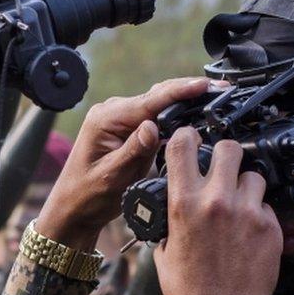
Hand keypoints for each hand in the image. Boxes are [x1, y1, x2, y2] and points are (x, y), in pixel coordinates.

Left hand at [37, 78, 214, 250]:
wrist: (74, 208)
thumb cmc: (87, 196)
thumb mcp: (112, 177)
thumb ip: (133, 151)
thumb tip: (152, 127)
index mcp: (106, 119)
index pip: (151, 101)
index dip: (181, 91)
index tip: (205, 86)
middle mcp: (112, 112)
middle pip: (158, 95)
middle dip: (189, 91)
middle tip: (220, 90)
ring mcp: (120, 118)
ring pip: (159, 104)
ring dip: (184, 101)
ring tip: (214, 98)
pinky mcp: (128, 128)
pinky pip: (155, 116)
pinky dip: (175, 114)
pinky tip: (194, 113)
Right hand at [154, 128, 281, 294]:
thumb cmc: (189, 293)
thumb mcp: (163, 252)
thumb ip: (169, 222)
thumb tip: (172, 207)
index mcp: (183, 204)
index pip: (183, 145)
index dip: (186, 137)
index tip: (190, 140)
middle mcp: (216, 201)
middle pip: (228, 148)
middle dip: (225, 155)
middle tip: (223, 168)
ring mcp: (247, 213)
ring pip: (253, 176)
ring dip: (245, 186)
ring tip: (239, 205)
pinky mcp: (270, 228)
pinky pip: (265, 205)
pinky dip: (258, 213)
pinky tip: (249, 232)